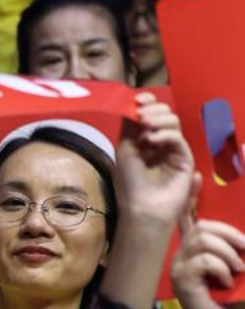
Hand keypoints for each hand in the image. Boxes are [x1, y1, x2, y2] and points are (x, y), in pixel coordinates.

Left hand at [115, 93, 195, 226]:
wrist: (142, 209)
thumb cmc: (129, 183)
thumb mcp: (124, 151)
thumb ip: (130, 129)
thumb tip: (136, 107)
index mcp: (144, 140)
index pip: (150, 114)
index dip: (146, 103)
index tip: (137, 100)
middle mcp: (159, 142)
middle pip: (164, 114)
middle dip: (152, 110)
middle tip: (141, 116)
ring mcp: (173, 150)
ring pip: (173, 122)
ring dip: (158, 119)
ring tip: (144, 127)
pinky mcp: (185, 157)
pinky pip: (178, 138)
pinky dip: (165, 134)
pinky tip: (152, 139)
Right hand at [172, 206, 244, 308]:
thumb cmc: (230, 296)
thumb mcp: (238, 265)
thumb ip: (239, 248)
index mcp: (196, 247)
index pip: (190, 217)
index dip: (192, 197)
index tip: (197, 177)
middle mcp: (183, 253)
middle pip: (202, 227)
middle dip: (228, 233)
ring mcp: (179, 265)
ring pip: (202, 241)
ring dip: (227, 252)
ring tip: (238, 268)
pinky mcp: (180, 278)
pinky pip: (203, 261)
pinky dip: (221, 269)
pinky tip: (226, 281)